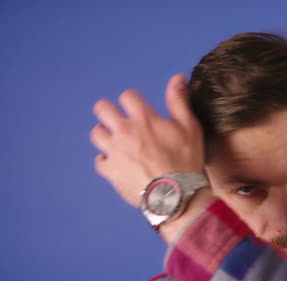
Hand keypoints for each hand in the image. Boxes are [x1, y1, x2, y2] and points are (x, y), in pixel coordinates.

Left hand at [90, 73, 204, 207]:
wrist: (175, 196)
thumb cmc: (186, 161)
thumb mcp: (190, 128)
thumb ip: (179, 101)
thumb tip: (177, 78)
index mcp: (143, 118)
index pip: (127, 96)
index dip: (133, 101)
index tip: (138, 109)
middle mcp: (124, 131)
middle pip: (102, 109)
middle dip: (109, 111)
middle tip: (119, 120)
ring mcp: (114, 152)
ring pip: (97, 134)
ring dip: (106, 134)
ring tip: (117, 141)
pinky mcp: (110, 171)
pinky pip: (99, 160)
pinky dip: (106, 160)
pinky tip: (117, 162)